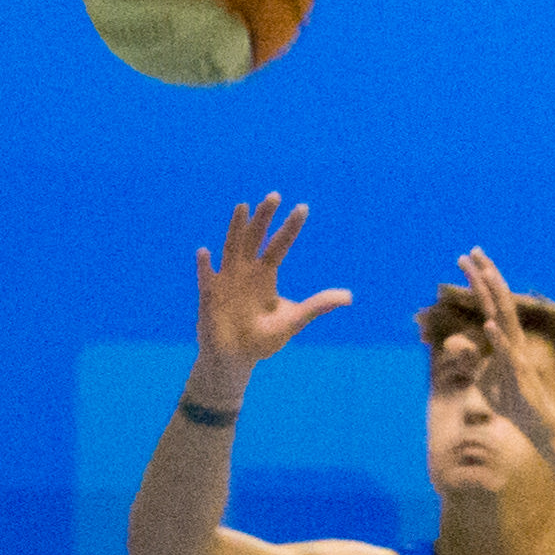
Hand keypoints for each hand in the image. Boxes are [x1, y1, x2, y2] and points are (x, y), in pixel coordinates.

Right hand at [191, 196, 352, 400]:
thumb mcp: (293, 321)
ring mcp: (226, 280)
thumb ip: (317, 306)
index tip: (303, 207)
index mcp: (266, 274)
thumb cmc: (263, 339)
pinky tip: (205, 252)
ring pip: (232, 247)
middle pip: (256, 237)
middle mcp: (246, 270)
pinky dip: (204, 266)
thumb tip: (350, 296)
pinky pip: (206, 278)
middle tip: (275, 195)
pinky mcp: (209, 296)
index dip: (290, 227)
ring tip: (243, 206)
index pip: (280, 245)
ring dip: (237, 227)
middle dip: (264, 217)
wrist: (235, 359)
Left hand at [456, 247, 554, 460]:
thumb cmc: (513, 401)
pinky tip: (488, 324)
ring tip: (485, 273)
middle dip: (484, 275)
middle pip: (498, 300)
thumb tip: (454, 346)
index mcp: (506, 338)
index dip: (479, 280)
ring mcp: (516, 354)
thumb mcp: (484, 376)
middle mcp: (513, 340)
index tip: (467, 259)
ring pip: (505, 319)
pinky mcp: (517, 373)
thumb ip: (472, 357)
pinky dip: (498, 338)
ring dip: (495, 296)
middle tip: (471, 251)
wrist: (537, 424)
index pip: (491, 302)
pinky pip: (507, 353)